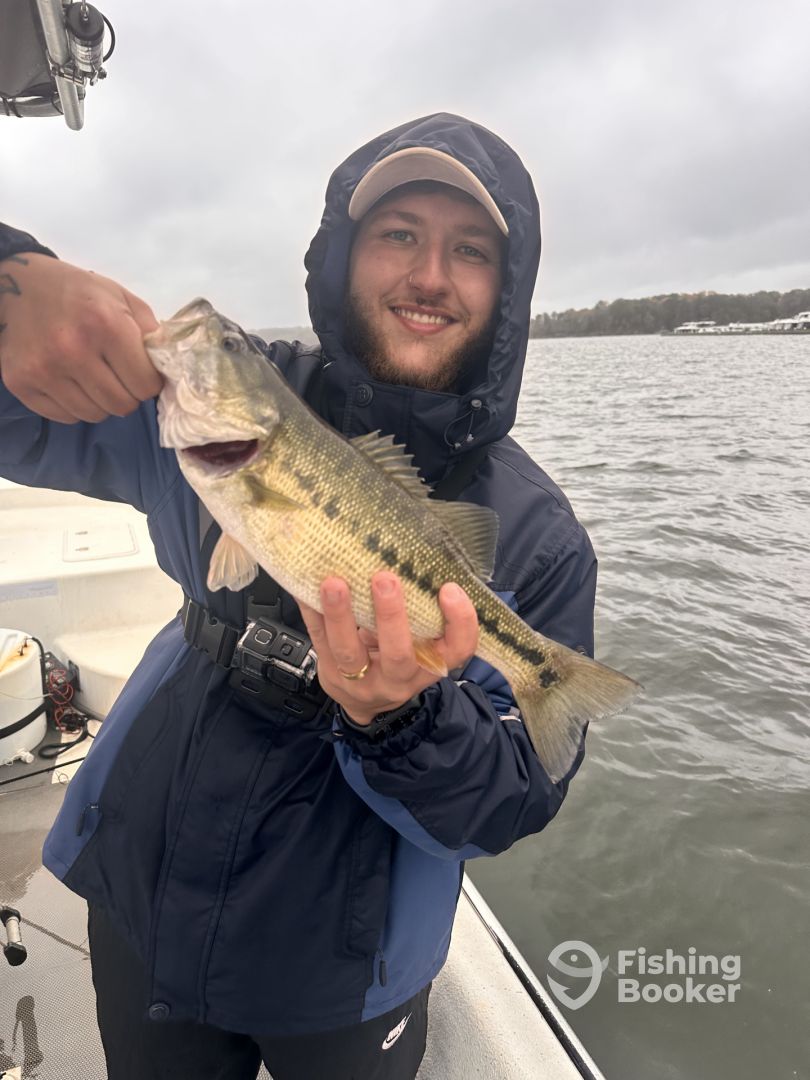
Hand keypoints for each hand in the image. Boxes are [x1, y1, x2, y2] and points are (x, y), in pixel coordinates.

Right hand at [0, 252, 161, 422]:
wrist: (17, 284)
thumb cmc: (78, 292)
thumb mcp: (122, 298)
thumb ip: (151, 333)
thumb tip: (170, 370)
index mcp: (105, 325)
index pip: (145, 386)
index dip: (149, 381)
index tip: (141, 370)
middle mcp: (73, 350)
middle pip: (122, 405)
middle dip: (127, 394)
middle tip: (117, 374)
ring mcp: (44, 370)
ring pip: (94, 415)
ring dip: (100, 401)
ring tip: (92, 374)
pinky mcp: (21, 383)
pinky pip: (66, 416)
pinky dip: (74, 405)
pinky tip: (69, 379)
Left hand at [298, 572, 478, 724]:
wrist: (368, 704)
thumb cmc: (399, 658)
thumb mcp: (421, 643)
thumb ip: (423, 613)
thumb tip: (411, 556)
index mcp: (432, 664)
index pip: (459, 649)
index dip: (460, 621)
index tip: (450, 589)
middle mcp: (400, 678)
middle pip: (399, 654)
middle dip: (391, 616)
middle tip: (385, 579)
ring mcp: (363, 681)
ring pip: (351, 652)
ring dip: (341, 615)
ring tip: (334, 584)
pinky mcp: (331, 674)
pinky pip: (320, 642)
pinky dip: (313, 614)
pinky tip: (306, 591)